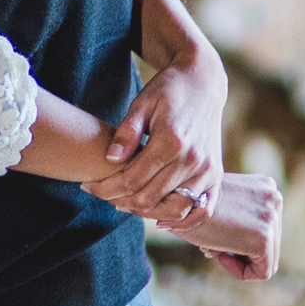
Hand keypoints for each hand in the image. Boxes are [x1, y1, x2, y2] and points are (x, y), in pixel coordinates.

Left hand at [82, 43, 225, 219]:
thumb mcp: (141, 102)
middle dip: (120, 200)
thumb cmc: (167, 91)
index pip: (132, 179)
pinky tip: (162, 222)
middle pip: (150, 198)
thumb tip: (110, 159)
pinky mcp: (217, 175)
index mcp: (171, 142)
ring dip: (147, 212)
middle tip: (101, 195)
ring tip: (124, 203)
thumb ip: (126, 132)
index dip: (106, 188)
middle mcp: (193, 160)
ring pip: (174, 209)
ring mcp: (208, 170)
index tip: (88, 187)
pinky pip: (204, 209)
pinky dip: (184, 221)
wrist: (203, 83)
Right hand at [169, 171, 281, 280]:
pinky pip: (261, 272)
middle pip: (270, 242)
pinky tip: (217, 253)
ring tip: (213, 245)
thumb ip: (239, 209)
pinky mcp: (264, 239)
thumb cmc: (186, 201)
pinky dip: (239, 271)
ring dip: (238, 257)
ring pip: (267, 258)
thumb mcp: (219, 197)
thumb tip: (243, 233)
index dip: (239, 237)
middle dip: (239, 248)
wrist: (173, 199)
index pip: (266, 226)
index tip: (216, 232)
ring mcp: (272, 217)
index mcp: (265, 185)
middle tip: (211, 241)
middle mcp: (274, 197)